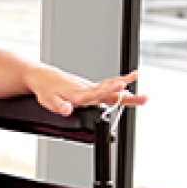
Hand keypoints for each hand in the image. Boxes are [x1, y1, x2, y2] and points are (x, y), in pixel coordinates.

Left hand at [25, 67, 147, 116]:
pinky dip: (117, 85)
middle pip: (110, 92)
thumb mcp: (48, 101)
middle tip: (144, 97)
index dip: (109, 91)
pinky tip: (126, 86)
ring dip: (126, 87)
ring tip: (142, 93)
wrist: (42, 76)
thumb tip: (67, 110)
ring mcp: (89, 87)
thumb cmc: (46, 89)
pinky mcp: (89, 87)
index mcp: (78, 94)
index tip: (122, 87)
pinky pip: (106, 86)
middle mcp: (86, 89)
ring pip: (110, 88)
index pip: (97, 93)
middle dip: (126, 95)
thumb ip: (59, 106)